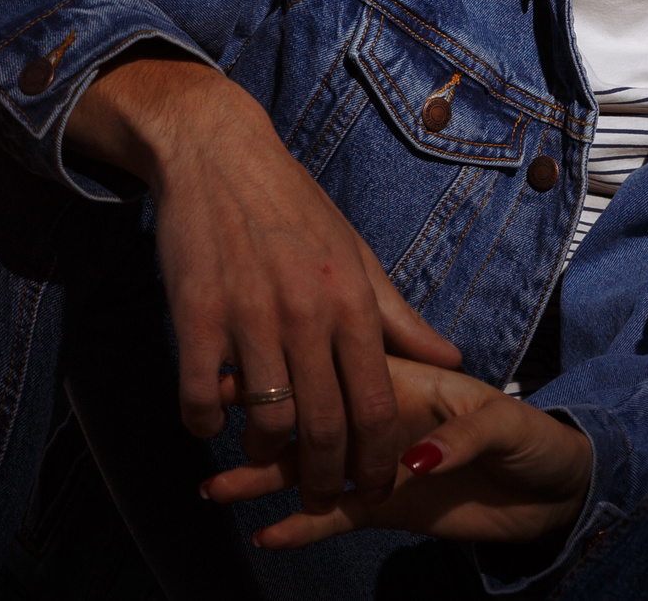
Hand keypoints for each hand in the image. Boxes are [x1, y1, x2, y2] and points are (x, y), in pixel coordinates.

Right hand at [66, 55, 462, 511]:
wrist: (217, 153)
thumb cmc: (292, 205)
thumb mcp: (355, 253)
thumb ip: (399, 316)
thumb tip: (452, 359)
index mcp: (351, 302)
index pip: (377, 406)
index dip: (379, 462)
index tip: (376, 489)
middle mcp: (305, 315)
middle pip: (324, 428)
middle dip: (327, 480)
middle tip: (322, 495)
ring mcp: (248, 318)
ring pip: (266, 423)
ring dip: (266, 454)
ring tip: (265, 454)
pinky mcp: (196, 316)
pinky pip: (201, 398)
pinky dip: (205, 425)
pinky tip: (211, 420)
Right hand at [205, 356, 592, 547]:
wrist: (555, 488)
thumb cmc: (532, 437)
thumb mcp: (503, 423)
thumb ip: (459, 436)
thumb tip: (414, 462)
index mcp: (401, 383)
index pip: (337, 375)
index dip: (292, 373)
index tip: (245, 375)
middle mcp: (376, 420)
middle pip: (308, 422)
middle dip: (260, 427)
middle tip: (213, 433)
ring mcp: (375, 466)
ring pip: (307, 470)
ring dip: (263, 479)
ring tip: (215, 490)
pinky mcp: (384, 509)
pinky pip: (334, 518)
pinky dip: (301, 528)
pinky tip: (267, 534)